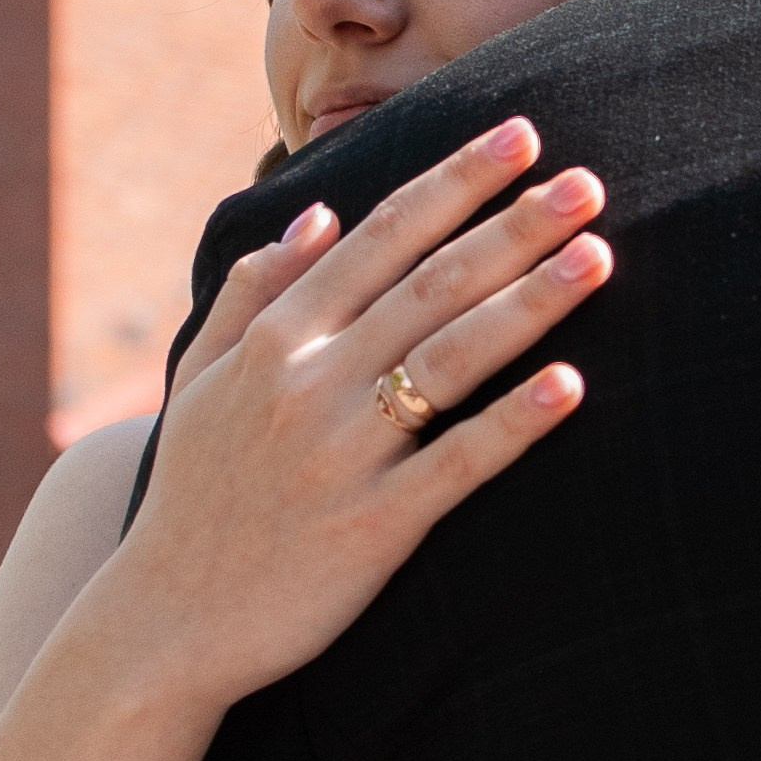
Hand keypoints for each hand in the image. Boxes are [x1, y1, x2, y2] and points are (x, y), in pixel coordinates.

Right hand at [92, 116, 609, 720]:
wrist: (162, 625)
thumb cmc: (193, 497)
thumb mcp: (200, 378)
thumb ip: (254, 290)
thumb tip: (317, 213)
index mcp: (276, 339)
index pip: (383, 237)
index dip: (456, 182)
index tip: (521, 135)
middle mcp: (310, 381)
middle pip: (432, 283)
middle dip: (514, 225)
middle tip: (589, 182)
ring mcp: (344, 452)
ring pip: (452, 356)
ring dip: (530, 301)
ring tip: (599, 256)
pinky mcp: (373, 525)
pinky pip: (456, 463)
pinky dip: (513, 423)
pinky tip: (571, 386)